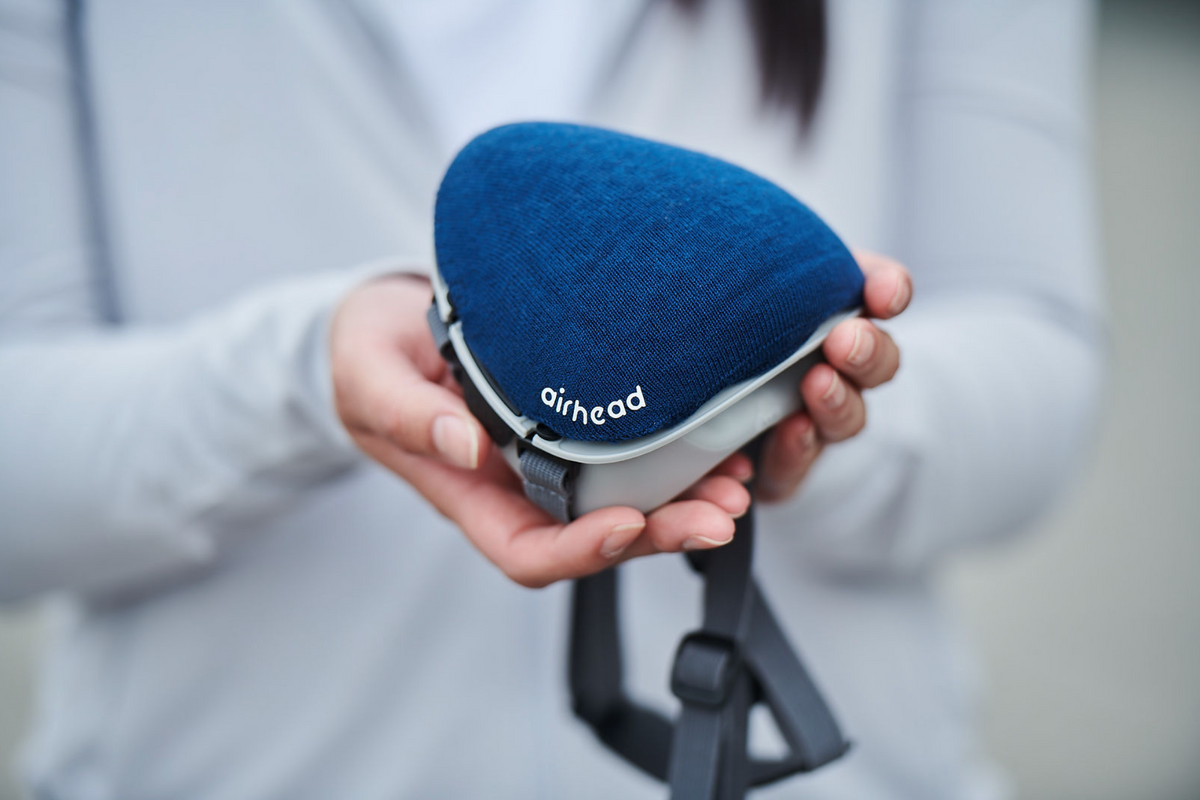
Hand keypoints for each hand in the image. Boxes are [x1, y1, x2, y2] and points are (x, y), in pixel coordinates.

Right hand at [329, 275, 748, 587]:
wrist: (386, 317)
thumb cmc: (368, 351)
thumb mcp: (368, 374)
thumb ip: (406, 414)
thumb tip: (464, 446)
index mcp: (468, 492)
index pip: (529, 551)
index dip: (582, 551)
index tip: (629, 523)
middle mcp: (517, 486)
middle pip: (596, 536)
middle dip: (661, 533)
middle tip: (722, 513)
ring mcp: (548, 456)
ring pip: (626, 499)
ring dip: (684, 499)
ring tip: (738, 482)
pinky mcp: (573, 419)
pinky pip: (632, 451)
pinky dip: (679, 453)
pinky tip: (720, 439)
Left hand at [745, 250, 911, 501]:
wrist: (683, 411)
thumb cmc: (722, 328)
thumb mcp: (743, 285)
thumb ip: (758, 259)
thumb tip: (738, 225)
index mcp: (837, 316)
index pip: (881, 293)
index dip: (888, 289)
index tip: (883, 290)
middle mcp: (838, 370)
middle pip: (877, 363)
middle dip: (867, 351)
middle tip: (845, 339)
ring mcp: (815, 422)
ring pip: (846, 418)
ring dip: (837, 401)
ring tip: (818, 384)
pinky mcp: (782, 467)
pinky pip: (798, 466)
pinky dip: (797, 450)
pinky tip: (790, 433)